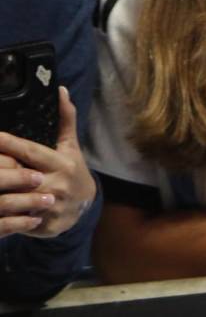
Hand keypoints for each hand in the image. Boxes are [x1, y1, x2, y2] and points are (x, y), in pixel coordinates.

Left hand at [0, 87, 96, 238]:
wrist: (86, 207)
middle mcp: (55, 184)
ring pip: (13, 200)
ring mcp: (49, 206)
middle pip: (16, 175)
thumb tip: (61, 91)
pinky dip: (2, 216)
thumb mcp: (70, 146)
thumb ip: (65, 119)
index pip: (29, 150)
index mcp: (60, 163)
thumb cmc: (72, 170)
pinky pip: (16, 221)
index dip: (7, 143)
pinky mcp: (43, 226)